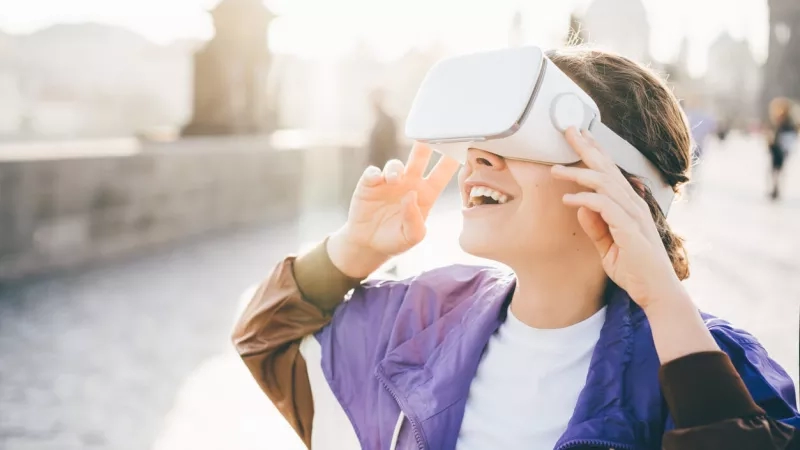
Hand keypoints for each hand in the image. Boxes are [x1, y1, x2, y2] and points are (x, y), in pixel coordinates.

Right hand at [329, 143, 459, 277]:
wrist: (369, 244)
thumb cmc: (395, 239)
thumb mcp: (412, 236)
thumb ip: (415, 220)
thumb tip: (411, 195)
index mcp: (426, 193)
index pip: (443, 172)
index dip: (451, 159)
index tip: (458, 143)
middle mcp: (410, 183)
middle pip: (420, 157)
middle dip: (425, 144)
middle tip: (427, 134)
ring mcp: (390, 182)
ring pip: (396, 164)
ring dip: (395, 168)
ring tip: (394, 180)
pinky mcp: (370, 184)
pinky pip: (373, 172)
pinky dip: (374, 174)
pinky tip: (376, 180)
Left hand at [550, 127, 680, 308]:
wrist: (657, 292)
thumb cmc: (634, 270)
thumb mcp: (607, 246)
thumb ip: (595, 227)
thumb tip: (579, 207)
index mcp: (629, 205)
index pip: (610, 171)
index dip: (595, 151)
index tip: (579, 136)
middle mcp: (633, 204)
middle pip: (608, 167)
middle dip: (587, 147)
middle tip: (568, 130)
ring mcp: (634, 215)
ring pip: (604, 182)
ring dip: (578, 173)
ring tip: (555, 169)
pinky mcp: (630, 229)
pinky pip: (604, 206)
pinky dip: (584, 200)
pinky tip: (567, 200)